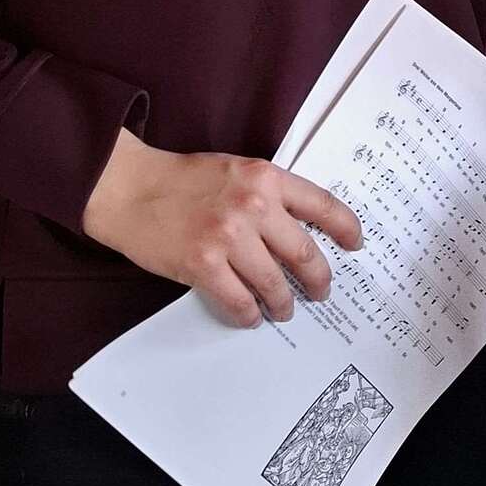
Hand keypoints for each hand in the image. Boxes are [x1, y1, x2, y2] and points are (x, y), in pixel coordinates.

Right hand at [81, 129, 362, 325]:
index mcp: (266, 178)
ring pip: (274, 283)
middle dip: (318, 280)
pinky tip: (250, 316)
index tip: (355, 245)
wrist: (129, 188)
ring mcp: (228, 236)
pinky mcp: (203, 264)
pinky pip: (238, 300)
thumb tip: (300, 230)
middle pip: (304, 253)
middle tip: (321, 292)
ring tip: (283, 309)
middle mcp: (253, 205)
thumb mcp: (237, 170)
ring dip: (283, 303)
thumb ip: (269, 193)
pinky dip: (249, 314)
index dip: (346, 229)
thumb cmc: (183, 179)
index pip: (323, 205)